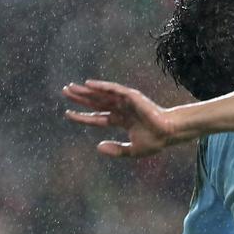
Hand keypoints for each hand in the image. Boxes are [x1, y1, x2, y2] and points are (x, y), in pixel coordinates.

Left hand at [62, 81, 180, 157]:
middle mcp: (122, 109)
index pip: (98, 117)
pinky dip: (101, 86)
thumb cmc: (155, 141)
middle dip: (81, 98)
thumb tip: (98, 147)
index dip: (82, 116)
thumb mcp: (132, 150)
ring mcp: (126, 102)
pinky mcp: (132, 96)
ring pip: (102, 95)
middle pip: (96, 102)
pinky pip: (114, 89)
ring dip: (86, 90)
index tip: (68, 114)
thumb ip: (116, 150)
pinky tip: (88, 84)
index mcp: (121, 120)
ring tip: (70, 87)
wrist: (169, 133)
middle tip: (65, 92)